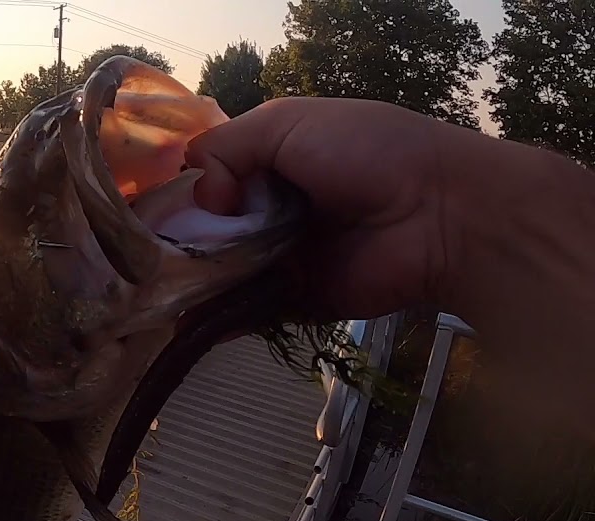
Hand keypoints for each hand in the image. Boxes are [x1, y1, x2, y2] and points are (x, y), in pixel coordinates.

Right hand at [184, 96, 462, 321]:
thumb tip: (199, 198)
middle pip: (207, 231)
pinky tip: (187, 320)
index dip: (183, 194)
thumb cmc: (370, 153)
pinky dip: (217, 318)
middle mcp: (270, 211)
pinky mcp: (296, 301)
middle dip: (181, 243)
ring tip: (163, 290)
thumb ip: (227, 147)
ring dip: (194, 282)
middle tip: (156, 257)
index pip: (207, 180)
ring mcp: (281, 259)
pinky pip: (247, 312)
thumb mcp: (287, 122)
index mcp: (269, 163)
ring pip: (220, 274)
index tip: (158, 211)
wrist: (441, 215)